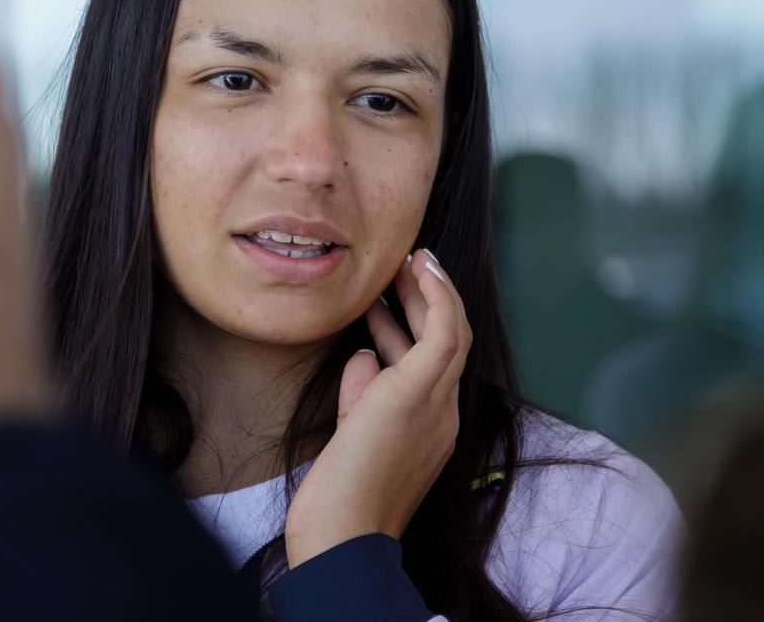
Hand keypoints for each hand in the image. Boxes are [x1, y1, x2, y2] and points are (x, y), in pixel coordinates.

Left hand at [283, 248, 470, 566]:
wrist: (344, 534)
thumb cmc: (339, 495)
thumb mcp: (351, 431)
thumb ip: (360, 393)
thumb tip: (361, 355)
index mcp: (431, 428)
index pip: (427, 365)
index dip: (407, 327)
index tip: (385, 302)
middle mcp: (443, 413)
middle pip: (443, 341)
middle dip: (422, 300)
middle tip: (401, 265)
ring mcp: (438, 402)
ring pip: (448, 329)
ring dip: (430, 287)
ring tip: (409, 254)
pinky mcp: (421, 391)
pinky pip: (444, 329)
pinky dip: (438, 293)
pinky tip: (423, 264)